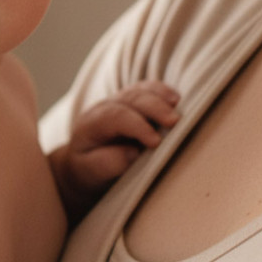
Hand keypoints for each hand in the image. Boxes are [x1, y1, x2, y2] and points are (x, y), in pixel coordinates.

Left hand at [52, 80, 180, 219]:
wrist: (83, 161)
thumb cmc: (88, 168)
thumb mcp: (90, 171)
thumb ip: (107, 163)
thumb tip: (132, 153)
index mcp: (91, 124)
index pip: (115, 116)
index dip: (137, 126)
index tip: (156, 142)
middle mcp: (104, 108)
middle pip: (130, 99)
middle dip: (154, 107)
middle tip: (175, 122)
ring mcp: (118, 102)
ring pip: (139, 90)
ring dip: (160, 96)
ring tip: (178, 104)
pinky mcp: (131, 103)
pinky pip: (145, 90)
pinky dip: (161, 91)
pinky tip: (175, 99)